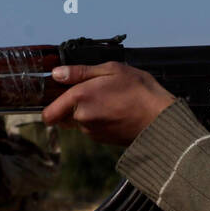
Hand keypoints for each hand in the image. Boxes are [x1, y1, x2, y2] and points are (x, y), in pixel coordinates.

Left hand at [42, 62, 175, 144]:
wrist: (160, 120)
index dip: (51, 105)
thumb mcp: (112, 70)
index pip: (49, 113)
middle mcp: (82, 118)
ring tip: (112, 99)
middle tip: (97, 91)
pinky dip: (100, 120)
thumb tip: (56, 74)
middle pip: (65, 114)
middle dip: (75, 103)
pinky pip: (93, 128)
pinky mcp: (102, 140)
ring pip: (80, 121)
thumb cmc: (139, 91)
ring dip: (89, 111)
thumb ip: (80, 72)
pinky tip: (117, 111)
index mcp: (80, 98)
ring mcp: (92, 132)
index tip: (58, 96)